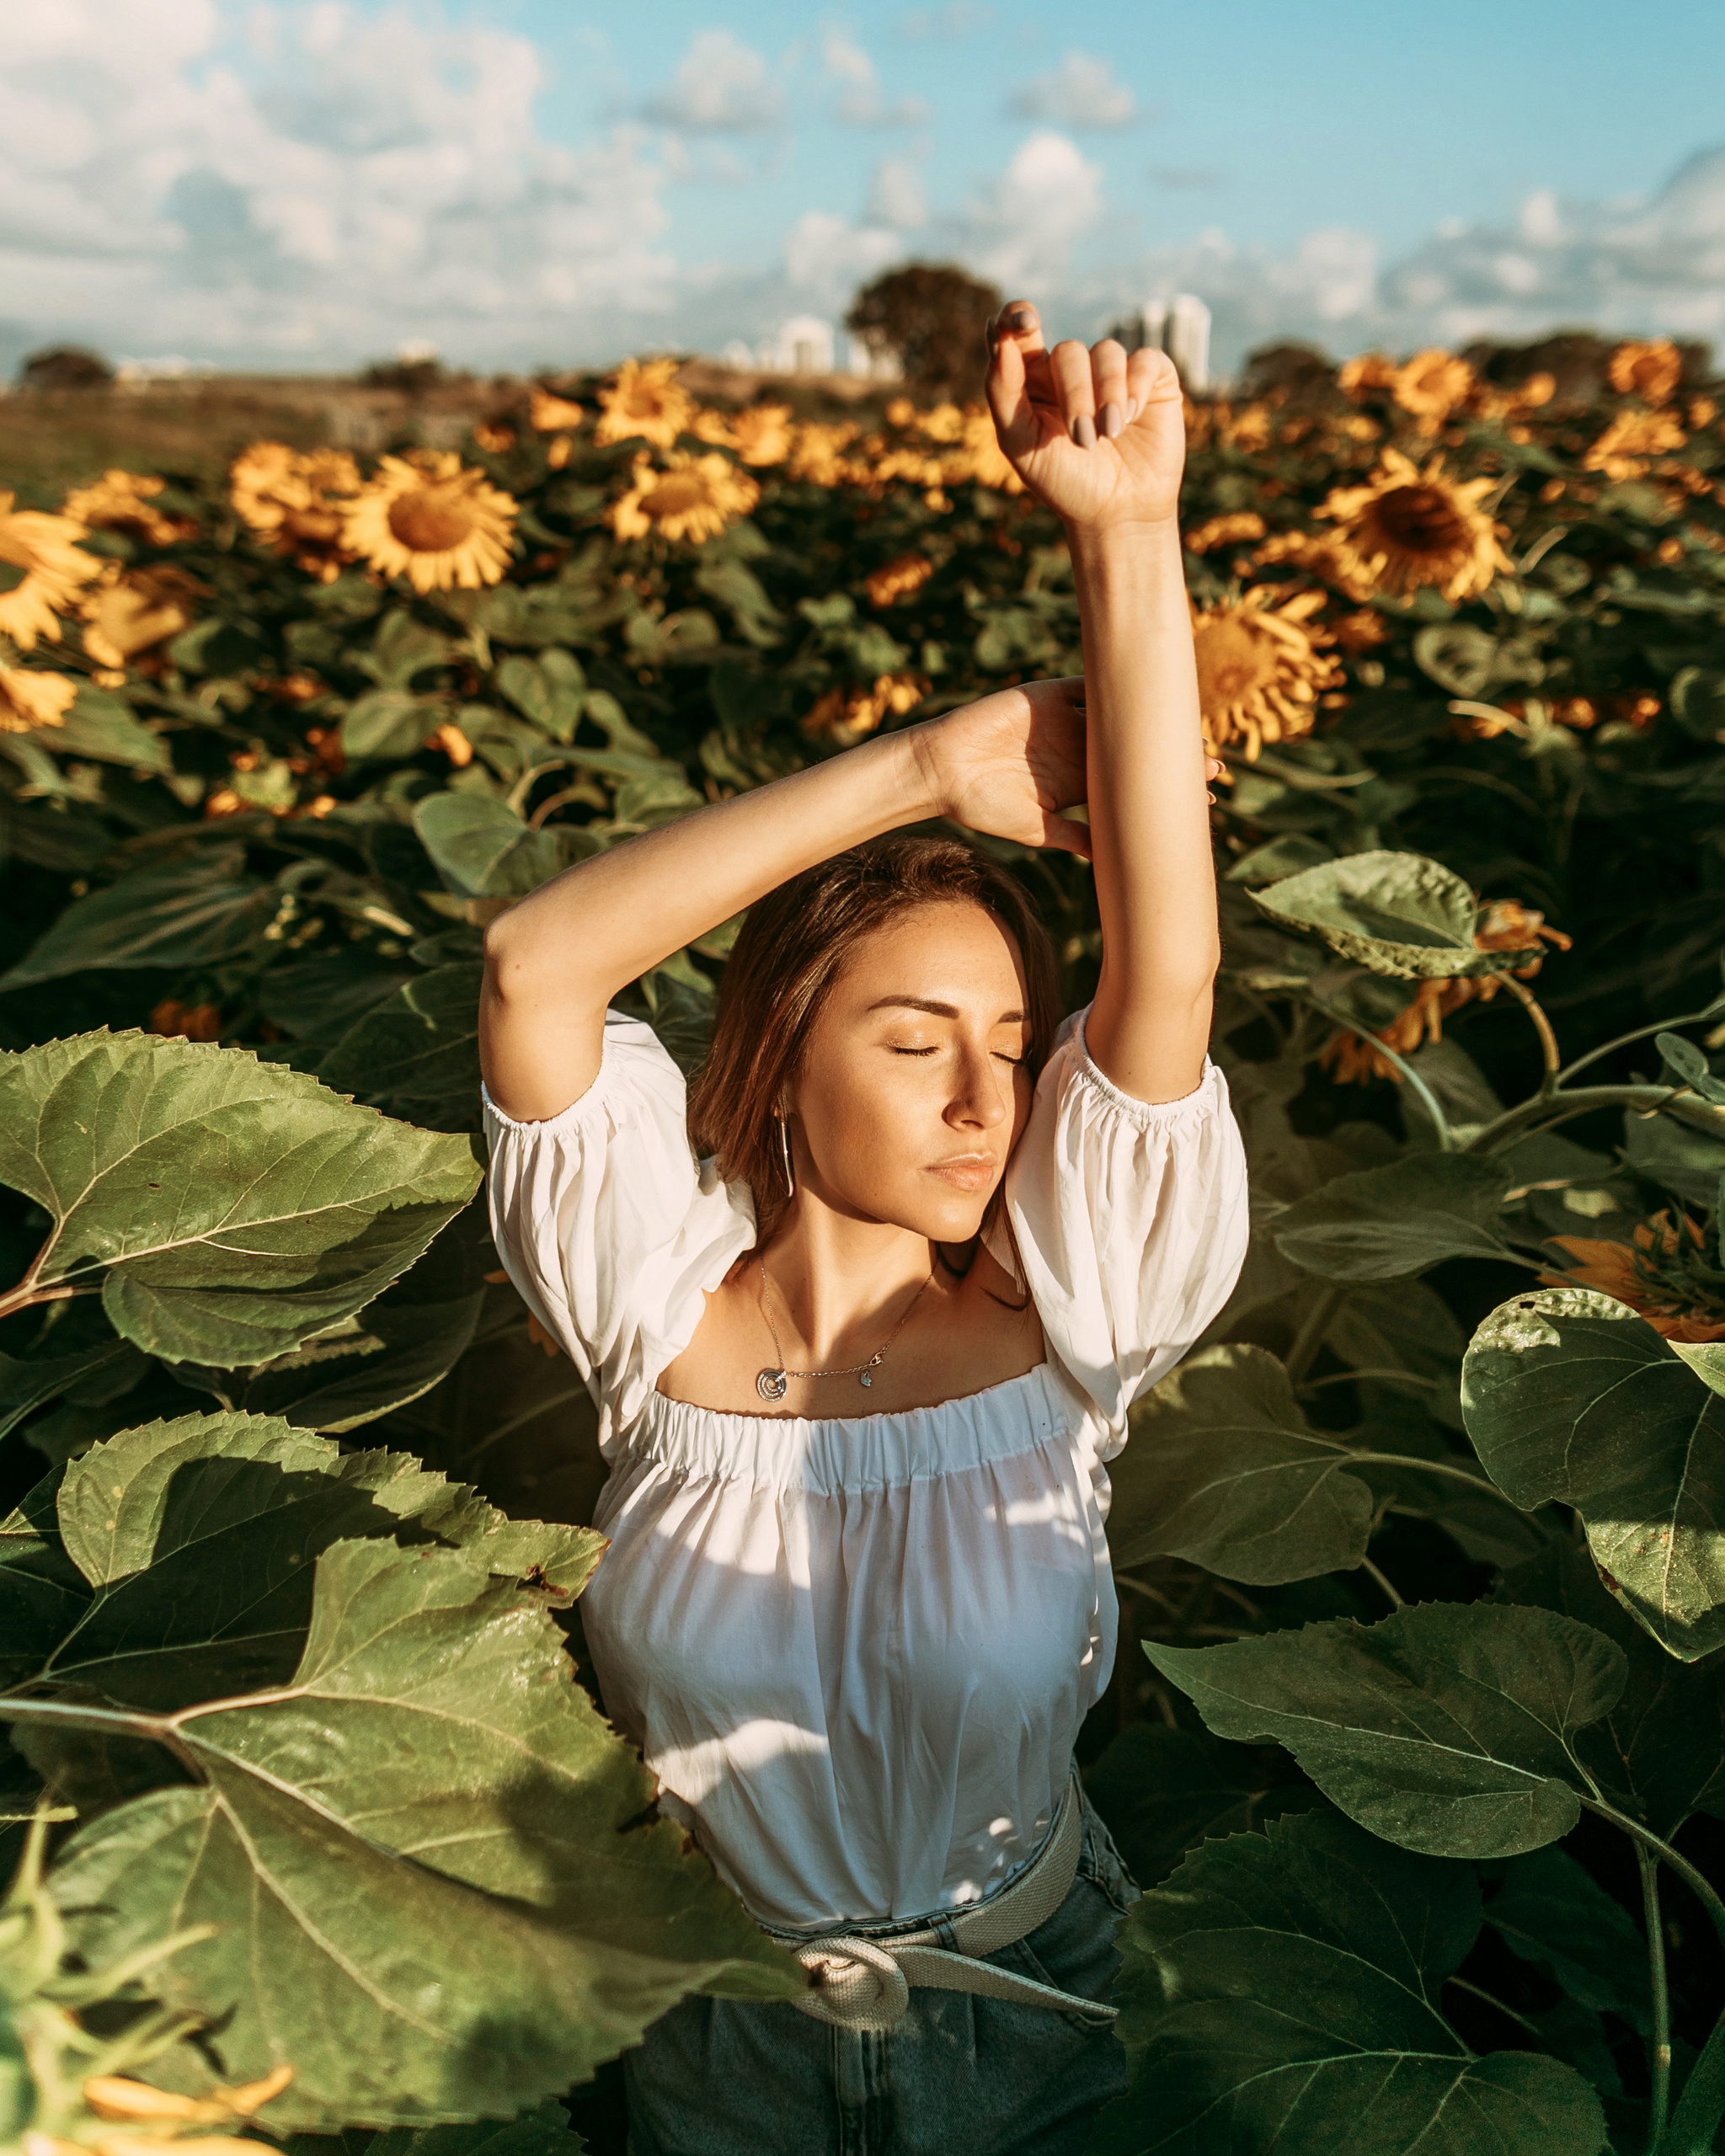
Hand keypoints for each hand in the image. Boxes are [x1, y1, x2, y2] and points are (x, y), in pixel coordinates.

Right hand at [911, 681, 1223, 851]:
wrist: (943, 771)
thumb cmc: (984, 806)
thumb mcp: (1037, 830)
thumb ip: (1078, 838)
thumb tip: (1117, 863)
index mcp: (1075, 784)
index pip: (1130, 785)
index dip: (1163, 790)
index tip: (1201, 800)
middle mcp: (1075, 749)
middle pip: (1133, 750)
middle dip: (1170, 756)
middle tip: (1211, 766)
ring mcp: (1063, 721)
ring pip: (1118, 716)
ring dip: (1151, 720)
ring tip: (1189, 729)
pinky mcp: (1047, 696)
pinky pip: (1087, 685)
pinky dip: (1115, 683)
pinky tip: (1147, 687)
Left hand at [983, 301, 1184, 535]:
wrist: (1116, 513)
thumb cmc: (1064, 482)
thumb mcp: (1020, 443)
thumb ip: (1002, 390)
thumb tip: (999, 336)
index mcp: (1034, 379)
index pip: (1020, 331)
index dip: (1018, 316)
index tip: (1024, 321)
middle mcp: (1073, 369)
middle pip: (1068, 351)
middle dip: (1074, 394)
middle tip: (1082, 439)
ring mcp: (1113, 371)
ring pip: (1106, 352)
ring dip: (1105, 397)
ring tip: (1108, 436)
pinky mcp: (1152, 377)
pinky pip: (1144, 359)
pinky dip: (1135, 387)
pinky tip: (1132, 418)